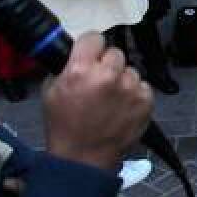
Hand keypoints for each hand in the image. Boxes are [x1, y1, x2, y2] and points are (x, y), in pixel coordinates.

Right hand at [41, 33, 152, 170]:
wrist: (83, 159)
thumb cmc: (64, 127)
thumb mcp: (50, 91)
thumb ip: (65, 67)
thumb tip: (76, 53)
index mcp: (81, 69)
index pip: (94, 37)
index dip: (91, 47)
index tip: (90, 55)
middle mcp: (108, 75)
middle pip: (114, 52)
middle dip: (106, 64)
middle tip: (98, 82)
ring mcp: (130, 88)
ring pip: (130, 70)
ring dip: (122, 80)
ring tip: (110, 99)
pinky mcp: (146, 101)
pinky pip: (142, 86)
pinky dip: (134, 94)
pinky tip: (122, 107)